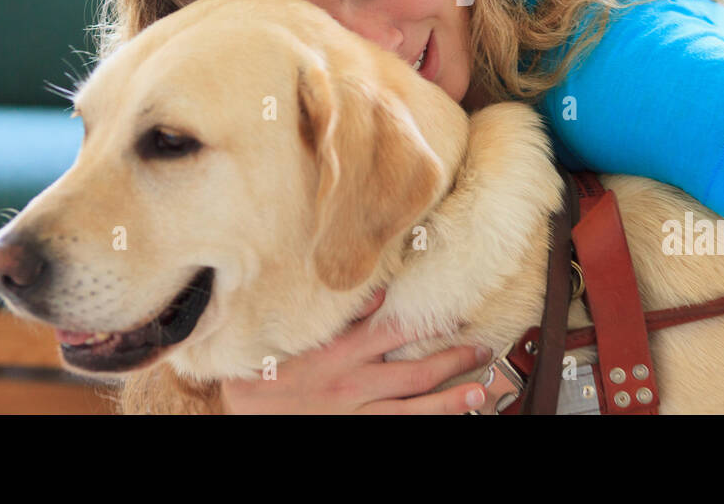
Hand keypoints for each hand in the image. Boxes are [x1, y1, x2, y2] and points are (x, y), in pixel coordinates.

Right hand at [219, 287, 491, 413]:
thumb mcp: (299, 332)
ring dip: (450, 399)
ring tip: (481, 392)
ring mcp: (354, 414)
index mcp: (340, 351)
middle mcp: (353, 383)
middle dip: (452, 360)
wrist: (241, 407)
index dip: (430, 323)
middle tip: (482, 350)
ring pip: (413, 409)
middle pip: (415, 371)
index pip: (395, 331)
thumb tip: (380, 292)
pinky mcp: (353, 432)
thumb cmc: (267, 367)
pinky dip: (422, 423)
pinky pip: (394, 428)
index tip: (457, 312)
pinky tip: (446, 420)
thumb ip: (340, 316)